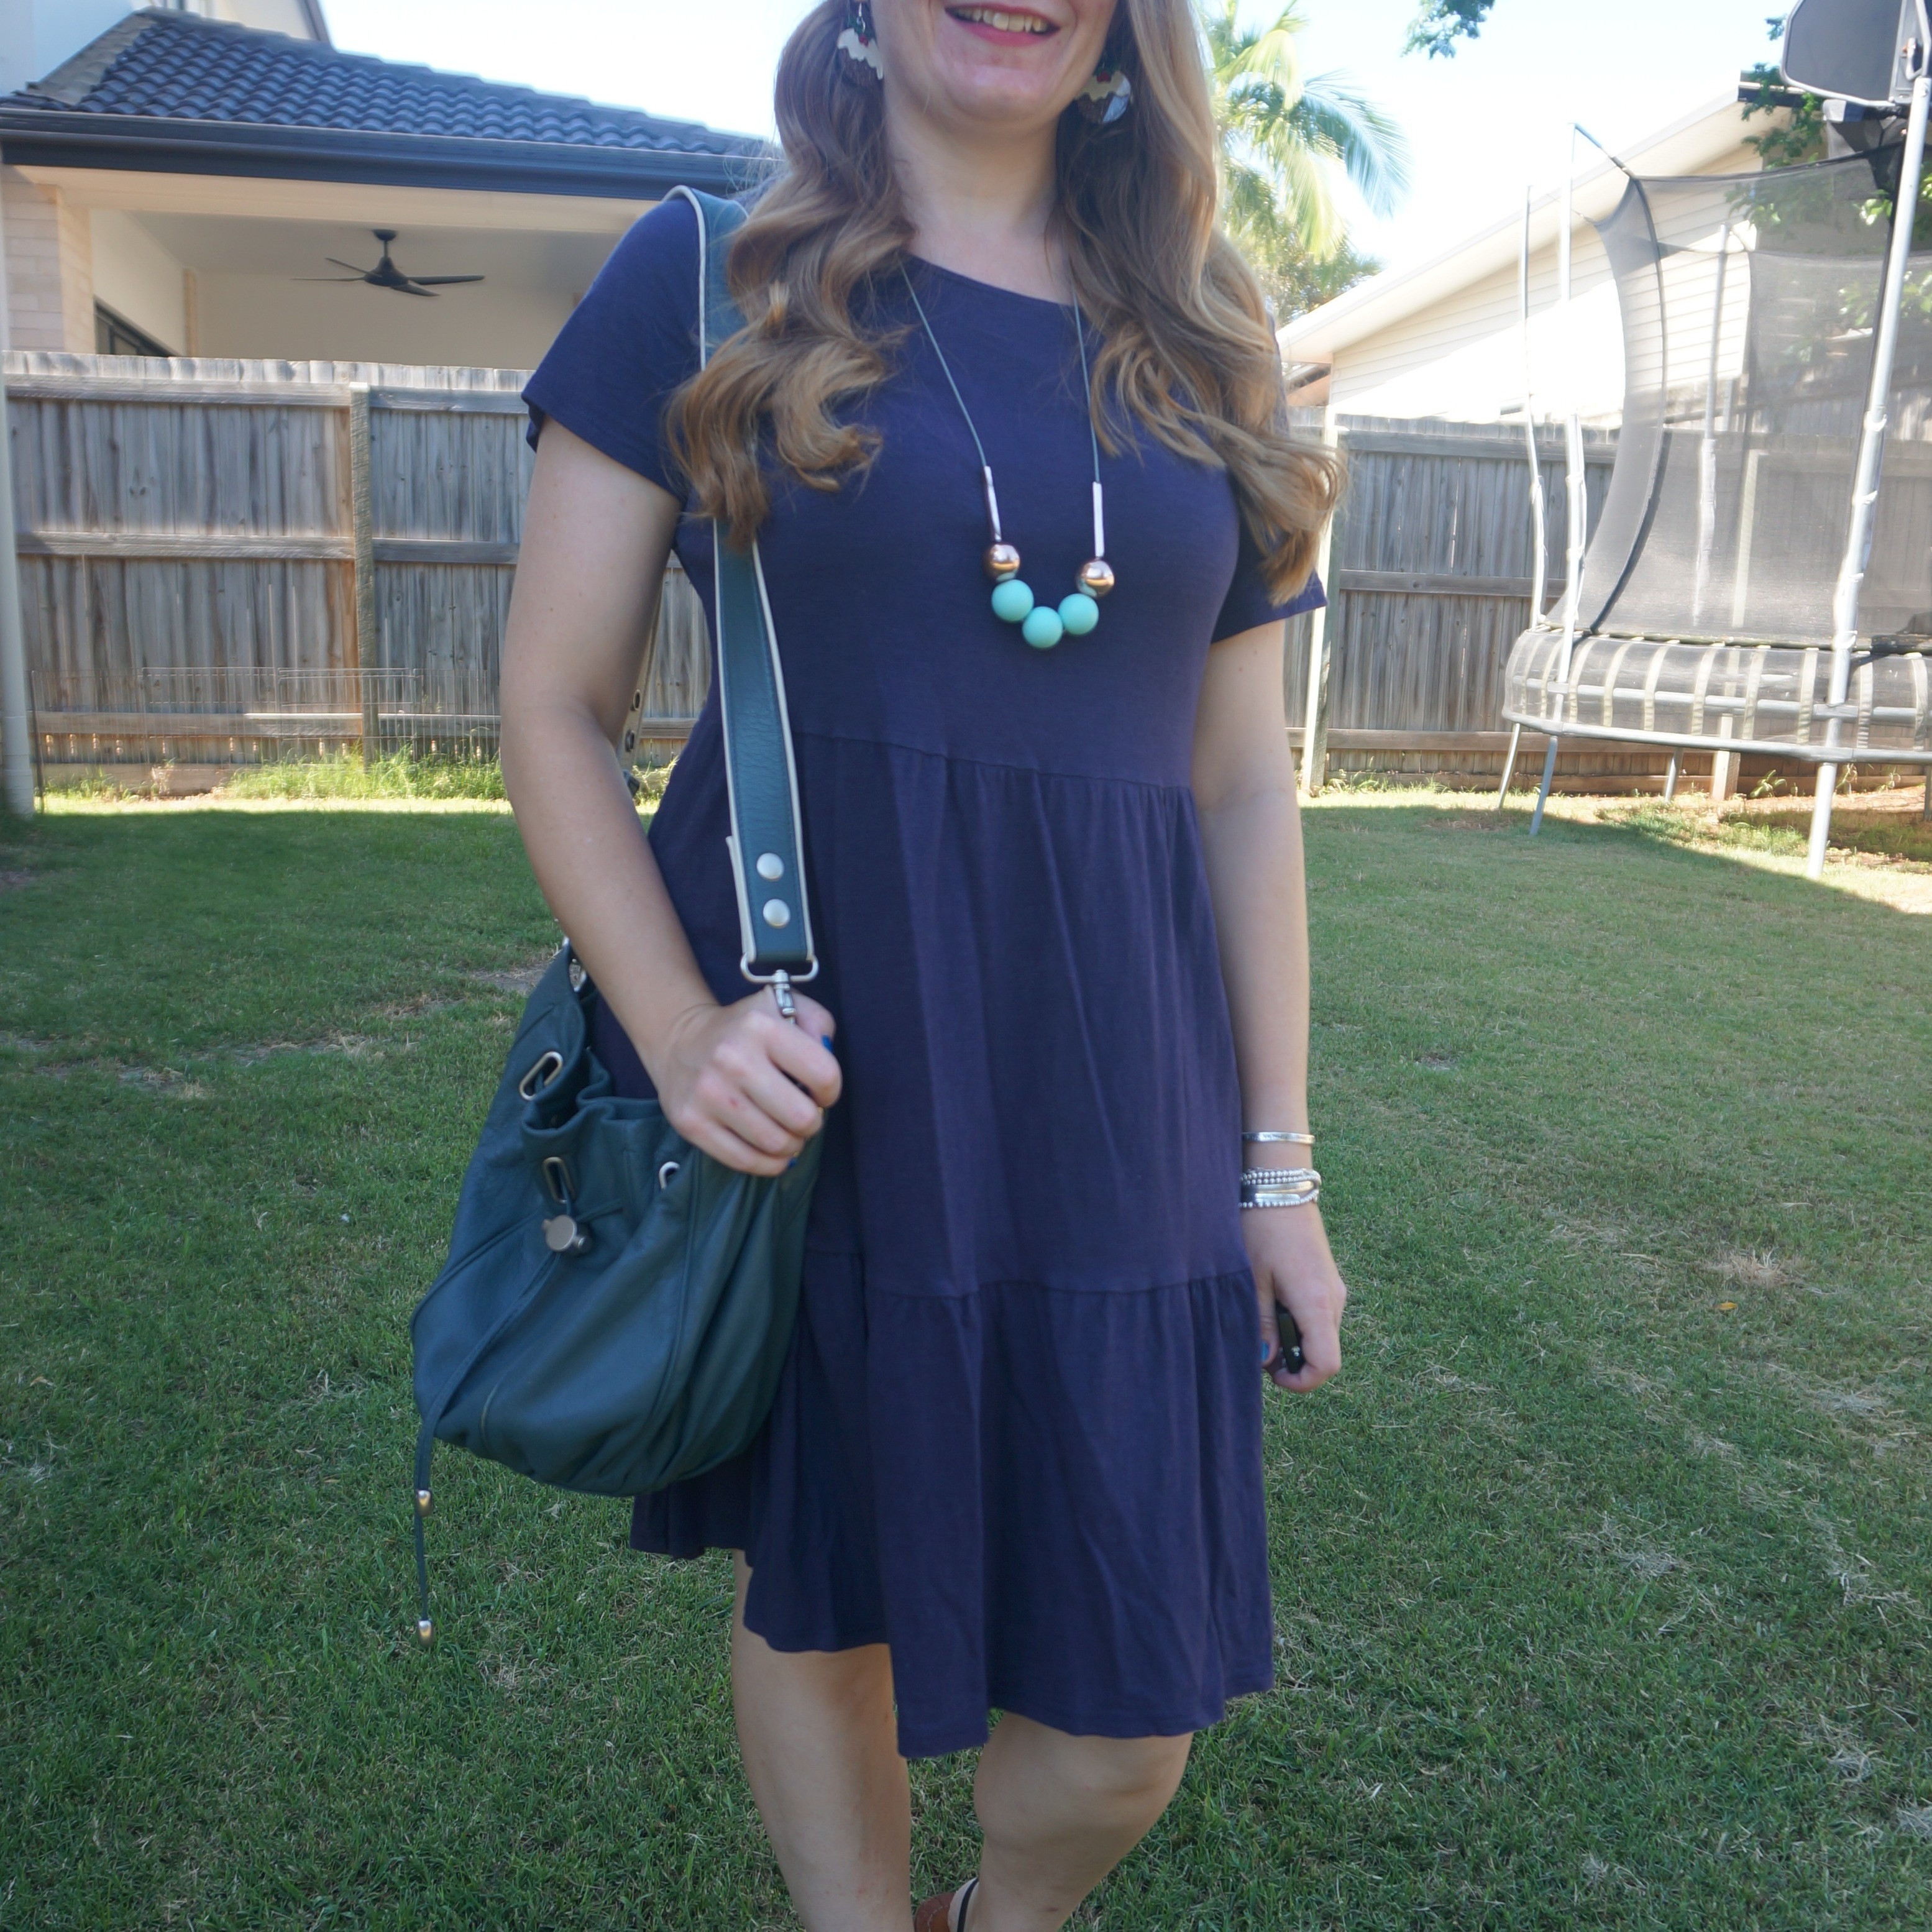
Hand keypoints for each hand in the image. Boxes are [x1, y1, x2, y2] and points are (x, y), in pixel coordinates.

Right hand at [654, 987, 841, 1175]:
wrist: (681, 1041)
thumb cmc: (745, 1030)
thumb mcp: (784, 1006)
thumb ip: (817, 1025)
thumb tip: (824, 1060)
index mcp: (760, 1027)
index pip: (823, 1075)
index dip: (830, 1091)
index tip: (819, 1092)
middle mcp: (732, 1058)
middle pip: (801, 1117)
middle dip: (812, 1123)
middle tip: (803, 1117)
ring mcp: (708, 1093)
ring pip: (775, 1143)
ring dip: (791, 1145)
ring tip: (787, 1133)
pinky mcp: (691, 1122)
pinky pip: (744, 1160)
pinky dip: (768, 1164)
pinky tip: (772, 1152)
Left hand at [1248, 1204, 1345, 1393]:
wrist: (1279, 1186)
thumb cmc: (1262, 1229)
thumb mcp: (1253, 1280)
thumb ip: (1261, 1323)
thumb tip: (1266, 1359)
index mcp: (1317, 1303)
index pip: (1327, 1364)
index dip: (1301, 1382)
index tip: (1273, 1375)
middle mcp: (1334, 1299)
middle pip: (1323, 1352)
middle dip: (1293, 1361)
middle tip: (1259, 1344)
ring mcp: (1334, 1289)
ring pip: (1320, 1334)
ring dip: (1294, 1339)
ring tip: (1262, 1317)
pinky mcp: (1328, 1280)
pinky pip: (1318, 1315)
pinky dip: (1298, 1321)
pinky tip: (1272, 1301)